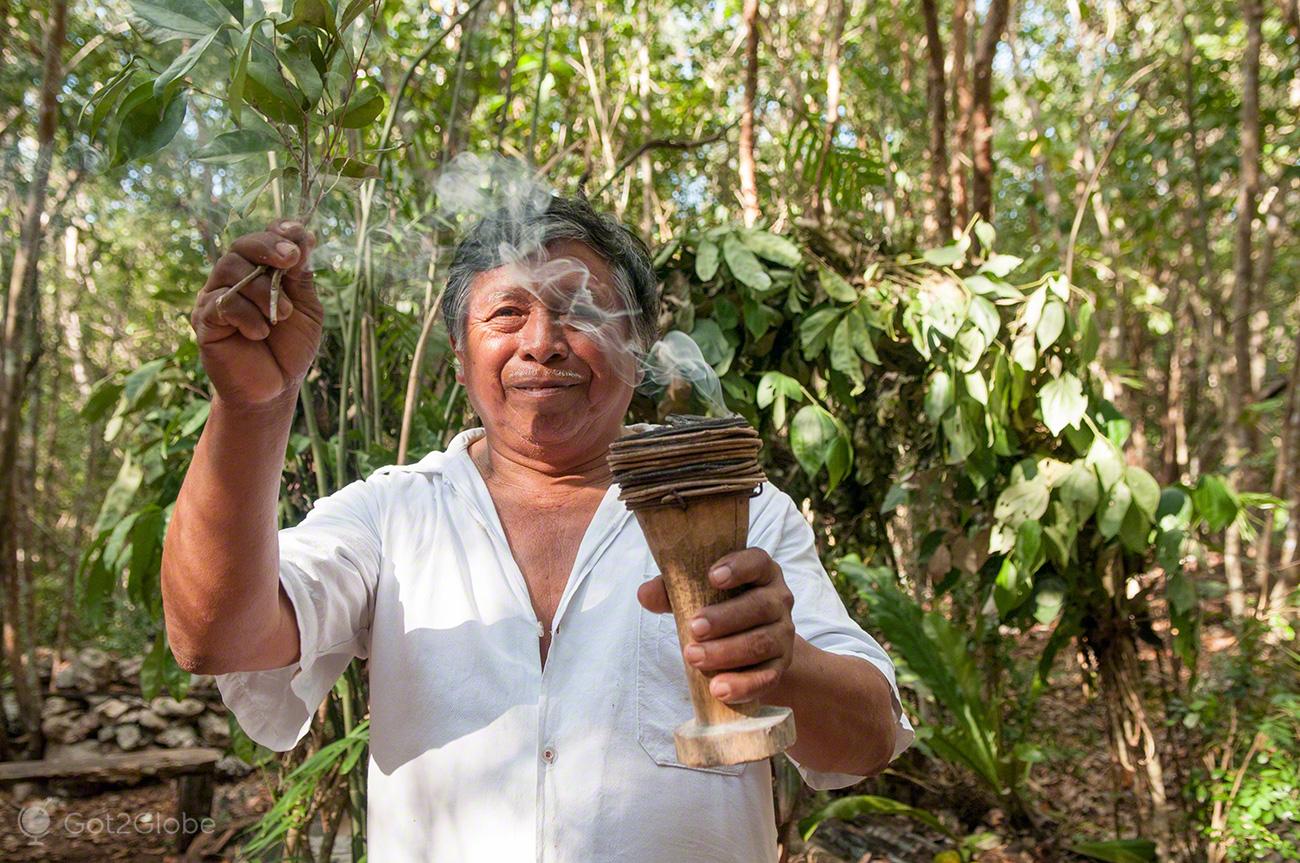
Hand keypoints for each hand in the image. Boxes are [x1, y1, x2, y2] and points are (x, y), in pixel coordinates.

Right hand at [192, 220, 321, 406]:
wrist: (275, 388)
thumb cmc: (290, 348)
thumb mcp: (307, 309)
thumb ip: (301, 276)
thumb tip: (303, 237)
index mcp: (262, 272)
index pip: (263, 238)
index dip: (278, 231)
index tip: (299, 235)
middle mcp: (236, 279)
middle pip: (241, 245)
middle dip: (268, 247)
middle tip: (290, 260)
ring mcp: (216, 297)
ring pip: (231, 269)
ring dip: (264, 291)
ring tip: (281, 317)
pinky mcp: (204, 320)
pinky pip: (222, 302)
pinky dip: (247, 315)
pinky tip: (259, 333)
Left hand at [636, 548, 795, 704]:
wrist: (750, 641)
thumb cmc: (719, 605)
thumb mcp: (696, 592)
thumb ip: (671, 589)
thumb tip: (645, 594)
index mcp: (761, 572)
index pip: (756, 562)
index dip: (737, 567)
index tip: (712, 576)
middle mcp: (778, 599)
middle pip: (759, 606)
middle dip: (725, 618)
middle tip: (694, 628)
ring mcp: (783, 633)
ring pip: (761, 642)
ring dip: (727, 652)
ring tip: (693, 658)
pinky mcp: (781, 665)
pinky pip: (767, 677)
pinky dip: (743, 684)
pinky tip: (719, 688)